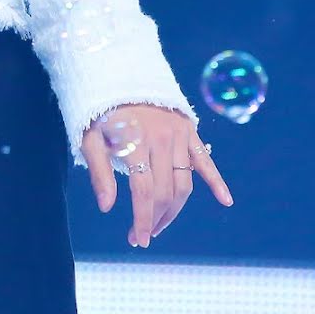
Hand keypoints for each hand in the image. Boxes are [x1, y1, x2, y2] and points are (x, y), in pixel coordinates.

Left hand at [81, 104, 233, 247]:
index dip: (142, 219)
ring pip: (184, 183)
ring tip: (159, 224)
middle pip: (166, 192)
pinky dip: (216, 180)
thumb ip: (99, 171)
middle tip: (142, 235)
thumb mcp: (89, 137)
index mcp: (136, 142)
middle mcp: (162, 140)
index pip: (144, 192)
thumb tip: (106, 208)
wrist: (119, 74)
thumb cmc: (101, 111)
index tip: (137, 239)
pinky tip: (226, 200)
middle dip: (155, 219)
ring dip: (175, 209)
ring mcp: (179, 135)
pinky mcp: (189, 130)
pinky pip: (205, 160)